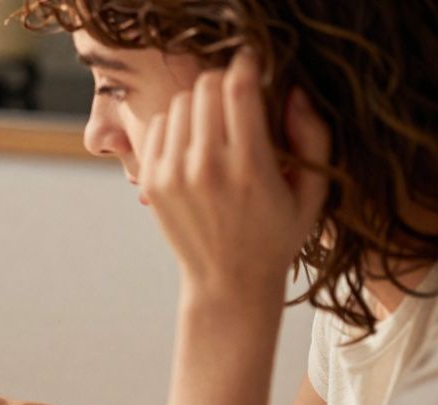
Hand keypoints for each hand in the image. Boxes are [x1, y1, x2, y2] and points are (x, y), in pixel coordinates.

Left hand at [139, 49, 330, 298]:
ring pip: (179, 104)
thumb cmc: (277, 235)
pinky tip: (194, 142)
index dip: (246, 64)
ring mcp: (173, 176)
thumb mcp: (312, 192)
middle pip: (205, 88)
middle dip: (223, 82)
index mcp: (250, 167)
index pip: (239, 90)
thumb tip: (292, 92)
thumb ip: (313, 137)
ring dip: (199, 103)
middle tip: (237, 97)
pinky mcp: (151, 183)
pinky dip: (176, 124)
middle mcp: (206, 169)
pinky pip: (159, 126)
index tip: (252, 63)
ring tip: (217, 123)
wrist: (227, 282)